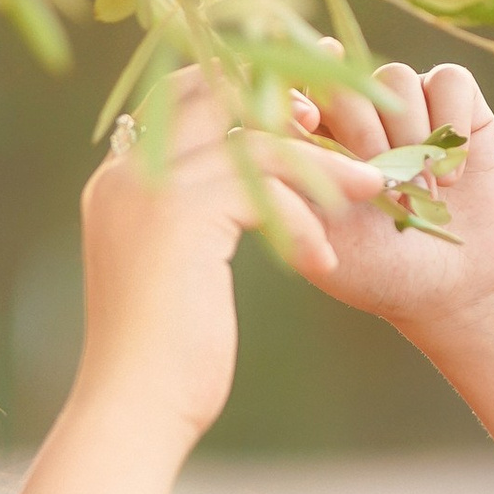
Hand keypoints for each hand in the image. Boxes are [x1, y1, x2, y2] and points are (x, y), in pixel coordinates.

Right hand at [71, 69, 367, 452]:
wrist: (132, 410)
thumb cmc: (162, 359)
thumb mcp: (176, 273)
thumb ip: (196, 222)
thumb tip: (254, 197)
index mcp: (121, 180)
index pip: (184, 94)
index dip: (247, 82)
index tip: (308, 93)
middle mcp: (126, 173)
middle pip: (215, 91)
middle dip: (288, 88)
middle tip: (350, 93)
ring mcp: (149, 190)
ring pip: (253, 140)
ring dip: (321, 162)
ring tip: (372, 186)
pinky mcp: (181, 217)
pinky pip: (264, 187)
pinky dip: (304, 215)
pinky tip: (323, 260)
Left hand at [284, 62, 493, 343]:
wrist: (458, 288)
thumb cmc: (378, 269)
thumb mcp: (317, 232)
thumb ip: (283, 179)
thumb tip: (244, 128)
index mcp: (309, 140)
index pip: (290, 91)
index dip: (297, 95)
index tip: (308, 122)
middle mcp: (354, 112)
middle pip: (342, 81)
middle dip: (361, 131)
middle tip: (382, 187)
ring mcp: (404, 102)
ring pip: (396, 77)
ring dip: (411, 138)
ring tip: (423, 193)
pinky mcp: (455, 102)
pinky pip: (450, 80)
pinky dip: (452, 122)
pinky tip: (453, 175)